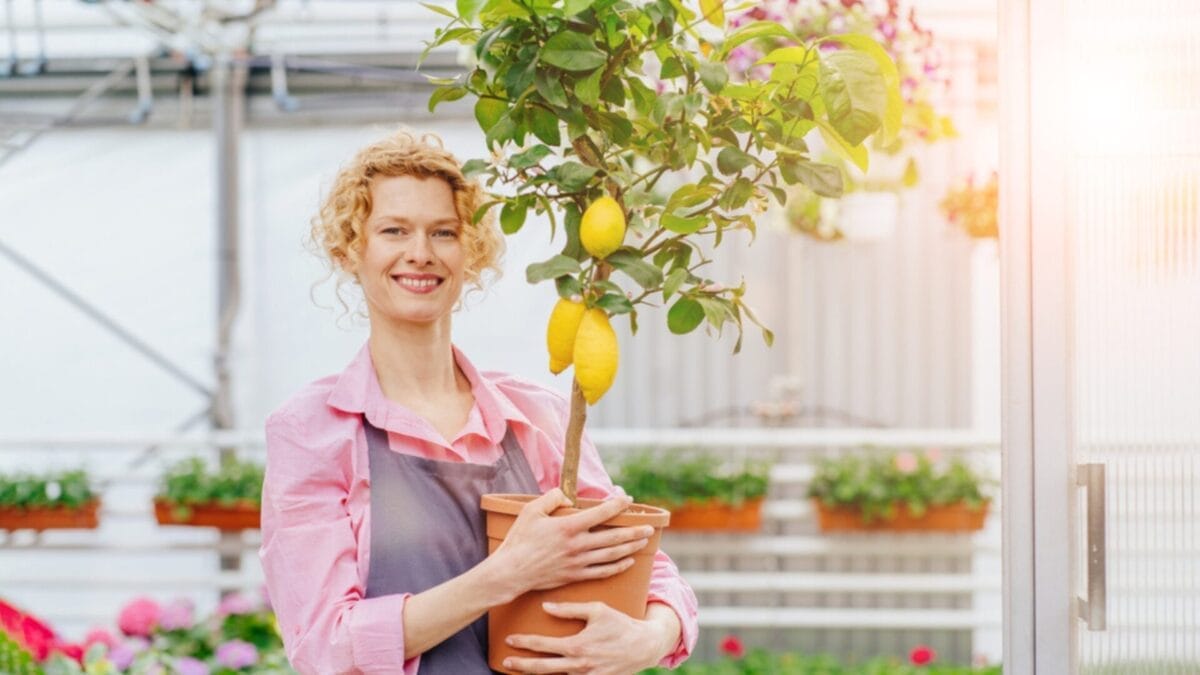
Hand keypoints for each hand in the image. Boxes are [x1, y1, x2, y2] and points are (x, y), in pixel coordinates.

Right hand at [489, 489, 653, 598]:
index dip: (617, 505)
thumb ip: (551, 498)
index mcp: (569, 527)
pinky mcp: (575, 576)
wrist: (511, 572)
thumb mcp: (531, 511)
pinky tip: (628, 562)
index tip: (628, 500)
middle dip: (634, 531)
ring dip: (631, 548)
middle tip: (649, 527)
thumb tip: (567, 497)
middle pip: (613, 537)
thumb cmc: (519, 540)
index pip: (601, 513)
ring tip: (644, 541)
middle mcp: (578, 545)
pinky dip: (618, 566)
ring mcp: (578, 562)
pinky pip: (602, 572)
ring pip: (612, 555)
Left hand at [501, 601, 674, 674]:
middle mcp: (579, 665)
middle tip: (506, 661)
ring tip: (520, 670)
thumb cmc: (620, 624)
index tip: (510, 639)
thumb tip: (546, 607)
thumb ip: (571, 609)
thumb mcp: (598, 610)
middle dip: (522, 665)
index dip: (525, 642)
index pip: (543, 644)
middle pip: (543, 668)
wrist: (644, 646)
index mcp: (578, 645)